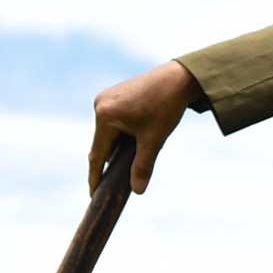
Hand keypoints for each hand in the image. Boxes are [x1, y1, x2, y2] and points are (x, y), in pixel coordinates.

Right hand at [90, 60, 198, 193]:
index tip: (93, 194)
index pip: (98, 154)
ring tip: (125, 164)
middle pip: (101, 143)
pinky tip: (129, 143)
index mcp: (106, 115)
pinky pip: (111, 121)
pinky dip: (119, 134)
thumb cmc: (166, 106)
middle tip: (111, 184)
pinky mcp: (113, 94)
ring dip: (115, 148)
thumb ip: (143, 166)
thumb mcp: (154, 140)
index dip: (96, 176)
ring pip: (107, 132)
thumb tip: (137, 191)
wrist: (179, 78)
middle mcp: (100, 104)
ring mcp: (106, 97)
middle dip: (107, 163)